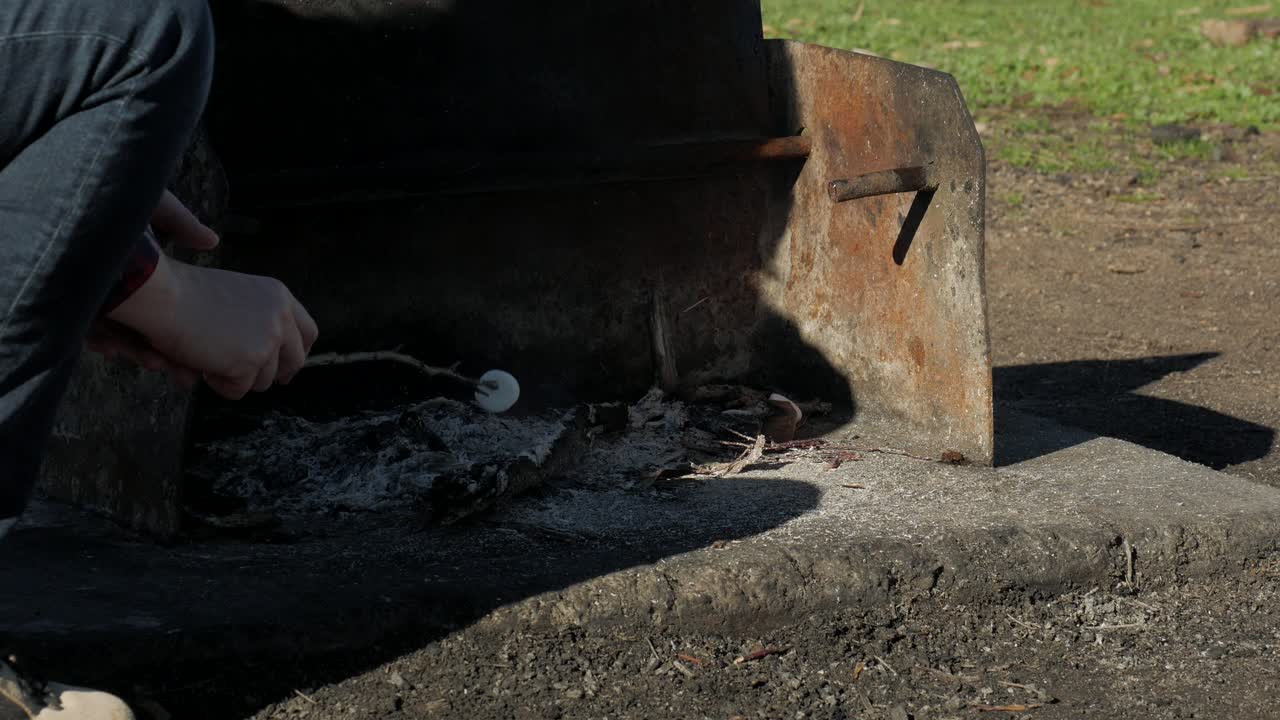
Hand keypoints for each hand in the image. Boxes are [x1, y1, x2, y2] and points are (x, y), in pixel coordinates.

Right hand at [105, 194, 319, 398]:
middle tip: (251, 377)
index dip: (297, 352)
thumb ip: (259, 318)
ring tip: (211, 359)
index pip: (308, 332)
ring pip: (263, 380)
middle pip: (295, 361)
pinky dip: (219, 384)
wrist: (164, 297)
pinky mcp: (249, 362)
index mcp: (279, 297)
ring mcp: (268, 341)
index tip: (286, 365)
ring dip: (238, 377)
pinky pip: (238, 390)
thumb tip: (275, 359)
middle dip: (276, 375)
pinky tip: (203, 365)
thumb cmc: (186, 294)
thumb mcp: (236, 295)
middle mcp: (281, 318)